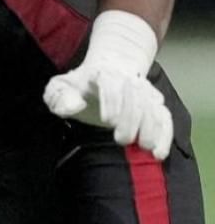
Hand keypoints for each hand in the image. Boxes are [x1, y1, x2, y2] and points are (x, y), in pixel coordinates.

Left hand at [45, 64, 171, 157]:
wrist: (109, 70)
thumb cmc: (80, 86)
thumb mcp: (60, 88)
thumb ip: (59, 97)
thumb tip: (73, 107)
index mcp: (103, 74)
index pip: (110, 83)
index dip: (112, 100)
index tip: (109, 120)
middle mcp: (129, 80)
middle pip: (136, 96)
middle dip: (132, 119)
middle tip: (122, 140)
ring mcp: (146, 92)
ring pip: (153, 107)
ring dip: (152, 128)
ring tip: (144, 148)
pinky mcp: (156, 104)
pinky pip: (165, 118)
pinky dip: (165, 135)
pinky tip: (159, 153)